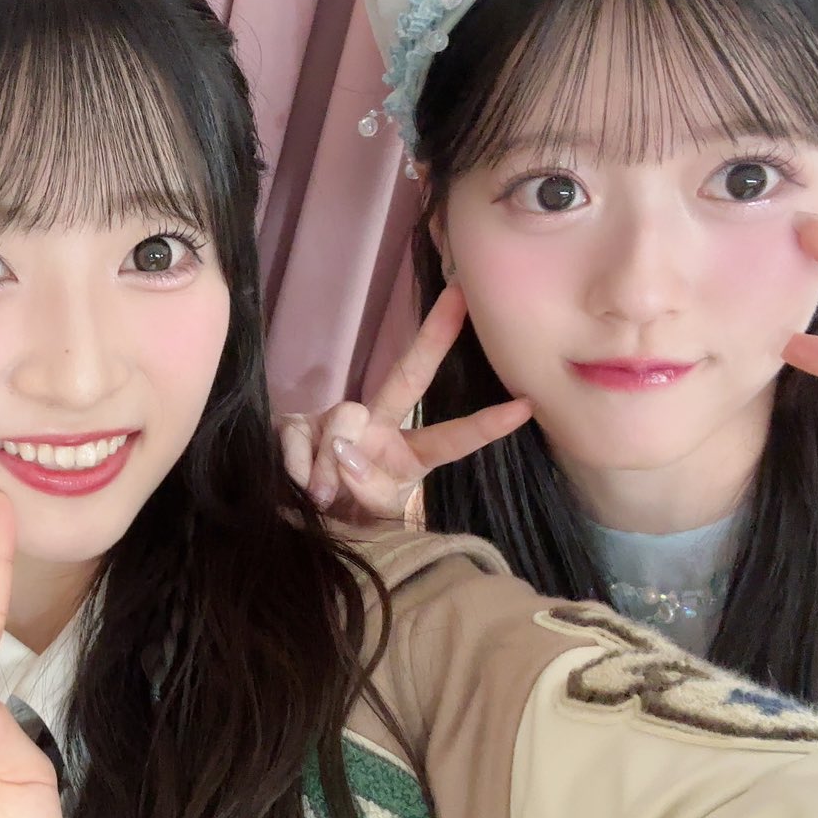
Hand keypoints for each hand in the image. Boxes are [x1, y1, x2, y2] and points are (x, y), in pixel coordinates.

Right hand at [280, 285, 531, 521]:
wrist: (291, 521)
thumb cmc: (343, 520)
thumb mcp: (369, 519)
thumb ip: (368, 489)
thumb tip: (344, 448)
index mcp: (407, 456)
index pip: (450, 439)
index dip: (485, 426)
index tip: (526, 406)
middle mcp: (378, 427)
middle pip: (409, 376)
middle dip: (435, 336)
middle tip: (460, 295)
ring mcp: (336, 420)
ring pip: (345, 420)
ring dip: (331, 464)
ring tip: (320, 495)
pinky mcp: (295, 423)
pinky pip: (299, 438)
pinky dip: (299, 466)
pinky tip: (297, 481)